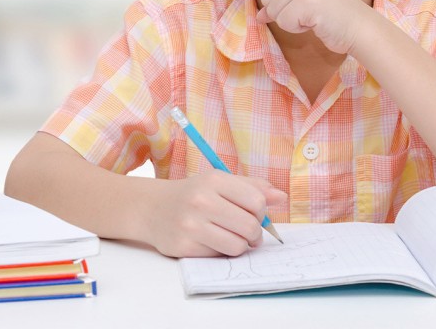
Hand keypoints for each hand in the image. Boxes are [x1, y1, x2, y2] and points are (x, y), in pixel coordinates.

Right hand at [142, 170, 285, 257]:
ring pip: (237, 246)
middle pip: (249, 226)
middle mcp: (201, 201)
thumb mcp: (221, 182)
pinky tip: (212, 241)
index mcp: (214, 180)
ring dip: (241, 245)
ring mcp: (190, 225)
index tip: (256, 215)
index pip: (256, 201)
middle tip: (250, 233)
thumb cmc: (194, 194)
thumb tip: (282, 197)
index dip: (262, 212)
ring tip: (234, 238)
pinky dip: (221, 252)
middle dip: (255, 234)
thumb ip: (253, 187)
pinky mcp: (182, 247)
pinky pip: (218, 256)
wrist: (152, 209)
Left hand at [255, 0, 370, 53]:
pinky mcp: (307, 2)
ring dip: (291, 20)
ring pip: (273, 10)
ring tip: (314, 14)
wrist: (359, 25)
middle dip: (284, 10)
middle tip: (309, 8)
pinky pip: (283, 22)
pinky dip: (297, 28)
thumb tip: (259, 15)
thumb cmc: (333, 11)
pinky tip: (315, 22)